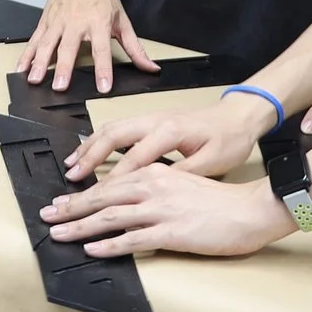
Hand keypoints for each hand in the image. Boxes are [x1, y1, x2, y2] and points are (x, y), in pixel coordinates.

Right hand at [21, 0, 154, 92]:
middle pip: (69, 48)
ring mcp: (58, 22)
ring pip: (47, 44)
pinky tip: (21, 68)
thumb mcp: (122, 19)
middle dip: (63, 68)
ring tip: (34, 80)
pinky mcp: (45, 21)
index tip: (103, 86)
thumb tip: (149, 67)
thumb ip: (134, 47)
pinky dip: (27, 54)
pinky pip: (35, 39)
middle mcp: (77, 23)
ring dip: (40, 63)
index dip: (103, 69)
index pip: (102, 49)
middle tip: (60, 86)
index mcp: (99, 23)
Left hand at [40, 167, 292, 257]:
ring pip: (110, 217)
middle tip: (47, 216)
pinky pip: (133, 239)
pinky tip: (91, 249)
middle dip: (71, 208)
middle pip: (102, 198)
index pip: (110, 184)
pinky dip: (109, 244)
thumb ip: (157, 188)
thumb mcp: (183, 184)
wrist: (251, 210)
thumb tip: (131, 199)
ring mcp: (161, 210)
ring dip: (80, 226)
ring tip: (58, 234)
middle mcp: (153, 187)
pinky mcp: (171, 232)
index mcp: (155, 174)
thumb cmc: (220, 202)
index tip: (61, 202)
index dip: (82, 195)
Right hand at [62, 89, 277, 182]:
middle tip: (72, 177)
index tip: (97, 195)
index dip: (114, 178)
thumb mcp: (212, 163)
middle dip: (89, 157)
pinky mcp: (151, 120)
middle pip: (112, 136)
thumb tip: (157, 191)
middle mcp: (156, 120)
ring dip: (89, 147)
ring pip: (111, 128)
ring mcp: (151, 118)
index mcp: (170, 131)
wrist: (240, 116)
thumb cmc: (230, 138)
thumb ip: (182, 175)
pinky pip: (118, 128)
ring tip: (72, 164)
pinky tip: (90, 152)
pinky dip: (100, 140)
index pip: (134, 158)